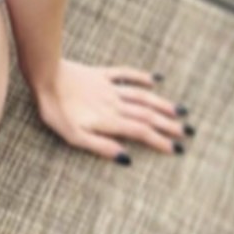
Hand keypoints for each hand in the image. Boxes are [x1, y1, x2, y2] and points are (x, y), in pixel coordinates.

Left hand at [34, 61, 191, 162]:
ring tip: (179, 110)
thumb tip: (127, 159)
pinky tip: (154, 78)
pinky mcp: (100, 74)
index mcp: (109, 120)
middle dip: (168, 124)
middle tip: (188, 131)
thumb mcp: (74, 136)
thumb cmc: (56, 110)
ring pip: (141, 96)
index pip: (141, 132)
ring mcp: (108, 87)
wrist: (45, 76)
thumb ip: (101, 147)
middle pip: (146, 114)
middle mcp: (114, 104)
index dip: (159, 141)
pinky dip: (141, 76)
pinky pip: (125, 74)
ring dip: (161, 103)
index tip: (177, 148)